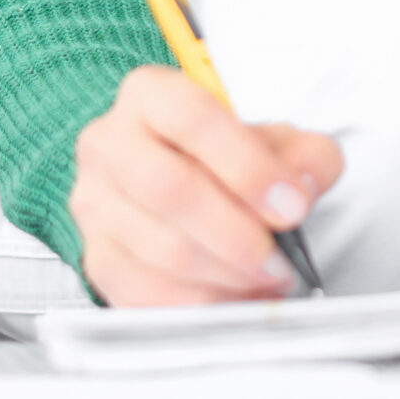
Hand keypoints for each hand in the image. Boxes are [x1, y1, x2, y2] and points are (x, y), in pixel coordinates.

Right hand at [69, 64, 344, 306]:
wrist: (185, 185)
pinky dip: (201, 303)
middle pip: (169, 188)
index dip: (247, 165)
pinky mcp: (96, 257)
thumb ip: (304, 156)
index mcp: (150, 95)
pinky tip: (236, 297)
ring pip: (160, 248)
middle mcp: (110, 143)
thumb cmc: (227, 160)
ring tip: (267, 279)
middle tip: (281, 259)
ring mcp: (95, 203)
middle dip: (236, 233)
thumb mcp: (277, 142)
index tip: (292, 205)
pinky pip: (145, 292)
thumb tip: (301, 186)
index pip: (192, 119)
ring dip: (226, 274)